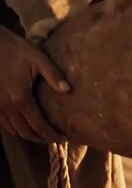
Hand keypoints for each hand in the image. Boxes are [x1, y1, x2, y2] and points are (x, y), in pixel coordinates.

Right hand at [0, 26, 68, 142]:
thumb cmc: (14, 49)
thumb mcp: (38, 59)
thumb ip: (54, 75)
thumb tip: (68, 90)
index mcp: (20, 98)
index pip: (39, 126)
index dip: (52, 135)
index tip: (64, 139)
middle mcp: (7, 106)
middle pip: (26, 132)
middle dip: (42, 139)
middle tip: (56, 139)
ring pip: (14, 130)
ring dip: (30, 135)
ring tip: (44, 134)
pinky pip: (4, 123)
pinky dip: (17, 128)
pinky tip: (27, 125)